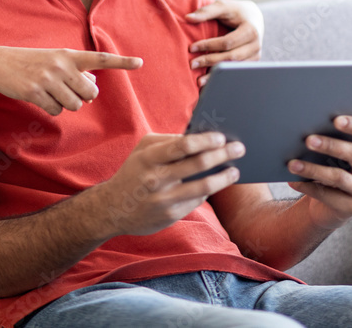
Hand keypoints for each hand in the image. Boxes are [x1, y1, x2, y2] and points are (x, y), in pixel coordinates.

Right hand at [0, 47, 142, 115]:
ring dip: (65, 104)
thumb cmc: (33, 62)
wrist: (0, 63)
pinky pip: (56, 111)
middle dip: (83, 97)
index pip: (100, 59)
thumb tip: (93, 87)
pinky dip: (50, 109)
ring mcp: (48, 79)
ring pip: (74, 105)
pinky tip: (40, 98)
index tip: (140, 62)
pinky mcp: (36, 93)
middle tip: (68, 91)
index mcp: (69, 55)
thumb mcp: (56, 60)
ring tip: (51, 92)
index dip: (121, 62)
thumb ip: (77, 70)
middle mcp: (61, 65)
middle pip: (90, 93)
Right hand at [96, 132, 244, 236]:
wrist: (112, 208)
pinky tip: (216, 184)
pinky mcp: (171, 215)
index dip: (205, 140)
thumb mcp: (143, 151)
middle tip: (239, 149)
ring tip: (235, 171)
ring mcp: (164, 199)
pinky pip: (197, 201)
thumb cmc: (134, 172)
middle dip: (222, 154)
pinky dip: (208, 191)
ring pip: (203, 186)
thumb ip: (168, 141)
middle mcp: (156, 179)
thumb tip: (199, 136)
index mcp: (149, 158)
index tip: (221, 137)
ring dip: (224, 178)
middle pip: (198, 164)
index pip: (182, 145)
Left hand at [186, 0, 264, 85]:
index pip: (227, 42)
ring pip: (234, 68)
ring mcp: (255, 56)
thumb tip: (187, 18)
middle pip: (231, 57)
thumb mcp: (222, 6)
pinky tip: (210, 82)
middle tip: (192, 64)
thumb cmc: (235, 11)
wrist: (253, 17)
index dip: (208, 45)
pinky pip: (235, 71)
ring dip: (216, 75)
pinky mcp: (252, 63)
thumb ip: (206, 11)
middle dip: (210, 61)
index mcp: (251, 30)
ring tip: (199, 81)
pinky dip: (222, 76)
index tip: (191, 48)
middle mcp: (256, 45)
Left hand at [286, 116, 351, 230]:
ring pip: (339, 177)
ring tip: (292, 164)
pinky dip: (308, 187)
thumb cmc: (330, 169)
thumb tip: (307, 128)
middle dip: (330, 145)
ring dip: (313, 169)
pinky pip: (328, 196)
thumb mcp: (334, 155)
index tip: (335, 120)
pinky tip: (293, 181)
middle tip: (307, 140)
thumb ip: (331, 140)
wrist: (327, 205)